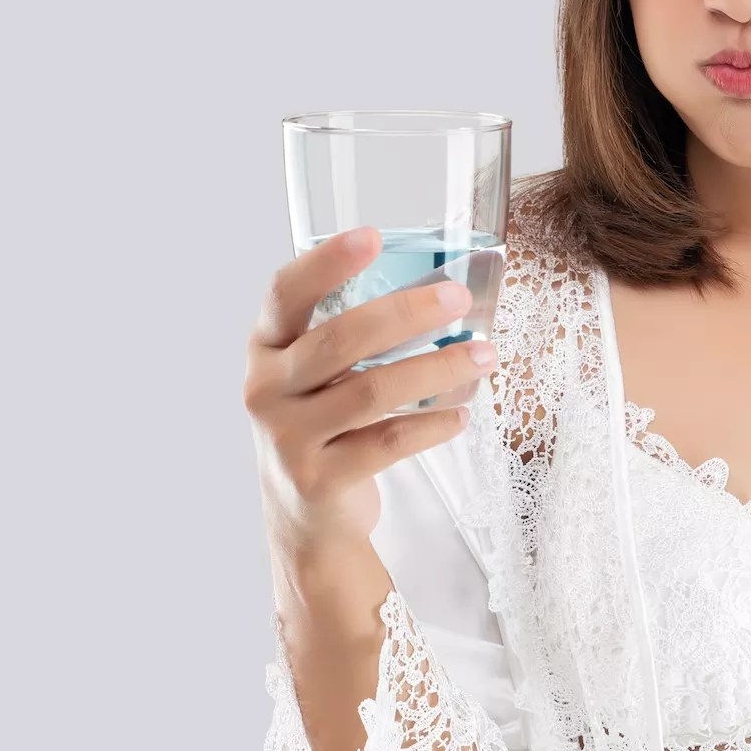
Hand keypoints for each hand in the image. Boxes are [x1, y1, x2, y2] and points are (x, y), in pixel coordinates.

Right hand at [243, 225, 495, 551]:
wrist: (304, 514)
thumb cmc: (324, 421)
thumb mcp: (317, 373)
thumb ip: (353, 334)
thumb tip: (443, 287)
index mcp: (266, 347)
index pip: (286, 293)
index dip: (326, 263)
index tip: (373, 236)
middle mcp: (265, 388)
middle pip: (340, 339)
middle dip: (406, 313)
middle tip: (458, 298)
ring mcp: (288, 437)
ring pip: (372, 391)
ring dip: (436, 369)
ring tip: (484, 354)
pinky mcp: (318, 479)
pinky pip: (387, 442)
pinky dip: (432, 425)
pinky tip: (462, 413)